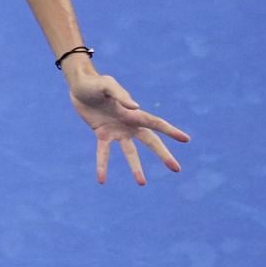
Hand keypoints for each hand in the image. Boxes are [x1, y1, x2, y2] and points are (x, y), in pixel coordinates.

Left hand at [64, 66, 189, 184]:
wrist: (79, 85)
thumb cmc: (95, 83)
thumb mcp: (107, 86)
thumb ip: (120, 95)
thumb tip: (135, 108)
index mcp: (134, 112)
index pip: (156, 123)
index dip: (171, 131)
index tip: (186, 139)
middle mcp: (129, 124)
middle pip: (150, 141)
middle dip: (163, 154)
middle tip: (176, 169)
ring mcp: (116, 131)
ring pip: (130, 152)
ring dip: (136, 167)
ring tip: (142, 183)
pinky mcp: (102, 134)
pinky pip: (103, 153)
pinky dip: (102, 166)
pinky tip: (102, 179)